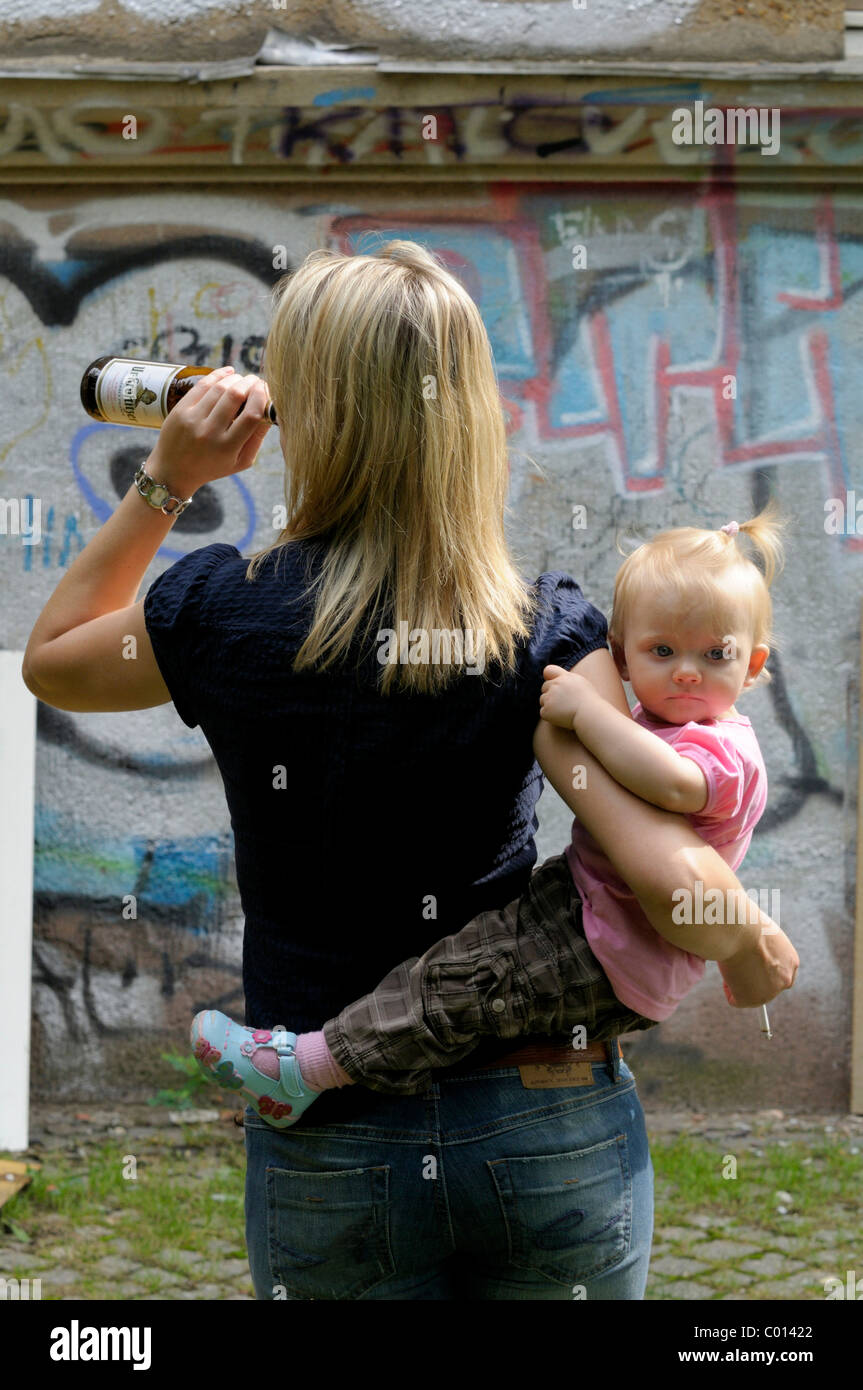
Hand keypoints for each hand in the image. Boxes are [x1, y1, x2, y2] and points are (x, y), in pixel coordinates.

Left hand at [145, 366, 271, 495]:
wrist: (174, 471)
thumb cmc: (213, 467)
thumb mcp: (240, 461)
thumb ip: (258, 438)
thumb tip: (271, 410)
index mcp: (227, 448)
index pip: (251, 415)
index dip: (262, 397)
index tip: (267, 391)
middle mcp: (209, 433)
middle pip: (235, 396)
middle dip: (250, 383)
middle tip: (257, 382)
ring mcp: (192, 419)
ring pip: (219, 388)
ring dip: (236, 379)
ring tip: (243, 380)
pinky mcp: (180, 410)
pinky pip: (202, 385)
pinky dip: (218, 375)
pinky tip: (229, 373)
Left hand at [539, 665, 590, 729]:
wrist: (590, 715)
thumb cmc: (589, 701)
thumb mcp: (581, 683)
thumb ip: (567, 679)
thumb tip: (556, 679)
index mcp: (564, 677)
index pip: (548, 670)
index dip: (550, 677)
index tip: (554, 684)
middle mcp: (555, 685)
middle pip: (545, 687)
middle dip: (551, 693)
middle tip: (563, 702)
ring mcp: (549, 698)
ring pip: (543, 700)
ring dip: (550, 704)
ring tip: (564, 709)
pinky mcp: (546, 711)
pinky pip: (543, 712)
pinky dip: (550, 715)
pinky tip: (561, 717)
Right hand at [718, 925, 798, 1007]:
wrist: (739, 929)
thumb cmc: (746, 923)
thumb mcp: (762, 933)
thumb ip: (763, 948)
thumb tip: (750, 948)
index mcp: (791, 961)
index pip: (777, 972)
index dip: (760, 968)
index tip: (748, 962)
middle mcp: (786, 978)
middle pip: (765, 987)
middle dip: (751, 979)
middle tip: (738, 962)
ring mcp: (770, 991)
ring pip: (749, 994)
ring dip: (739, 982)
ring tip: (732, 961)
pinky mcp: (752, 999)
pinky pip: (735, 1000)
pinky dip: (727, 988)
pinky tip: (728, 970)